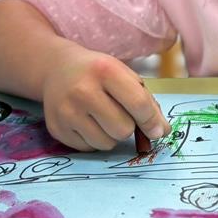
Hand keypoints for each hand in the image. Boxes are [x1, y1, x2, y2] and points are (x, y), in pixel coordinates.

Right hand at [40, 41, 168, 151]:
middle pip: (123, 129)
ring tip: (104, 117)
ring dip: (112, 135)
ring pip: (107, 143)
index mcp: (105, 70)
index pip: (138, 103)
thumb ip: (145, 100)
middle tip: (122, 115)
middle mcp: (83, 91)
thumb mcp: (123, 74)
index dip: (152, 121)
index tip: (158, 131)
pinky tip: (88, 122)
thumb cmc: (98, 72)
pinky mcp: (57, 129)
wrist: (56, 68)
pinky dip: (95, 139)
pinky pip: (89, 148)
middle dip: (130, 126)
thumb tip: (160, 131)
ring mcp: (67, 111)